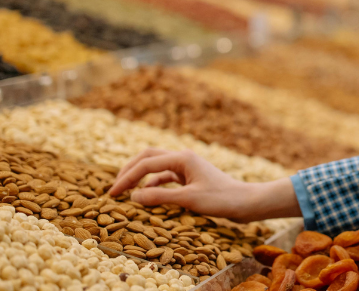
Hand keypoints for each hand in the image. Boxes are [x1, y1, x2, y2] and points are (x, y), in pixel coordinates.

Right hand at [108, 148, 299, 222]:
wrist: (246, 202)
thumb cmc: (221, 199)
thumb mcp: (189, 200)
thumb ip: (160, 197)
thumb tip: (133, 197)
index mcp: (182, 157)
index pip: (146, 164)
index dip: (127, 178)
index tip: (113, 194)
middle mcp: (183, 158)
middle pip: (148, 157)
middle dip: (129, 171)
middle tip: (114, 188)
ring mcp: (187, 167)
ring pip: (156, 167)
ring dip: (140, 177)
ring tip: (125, 193)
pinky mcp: (190, 178)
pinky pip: (165, 178)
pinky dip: (153, 185)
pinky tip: (146, 197)